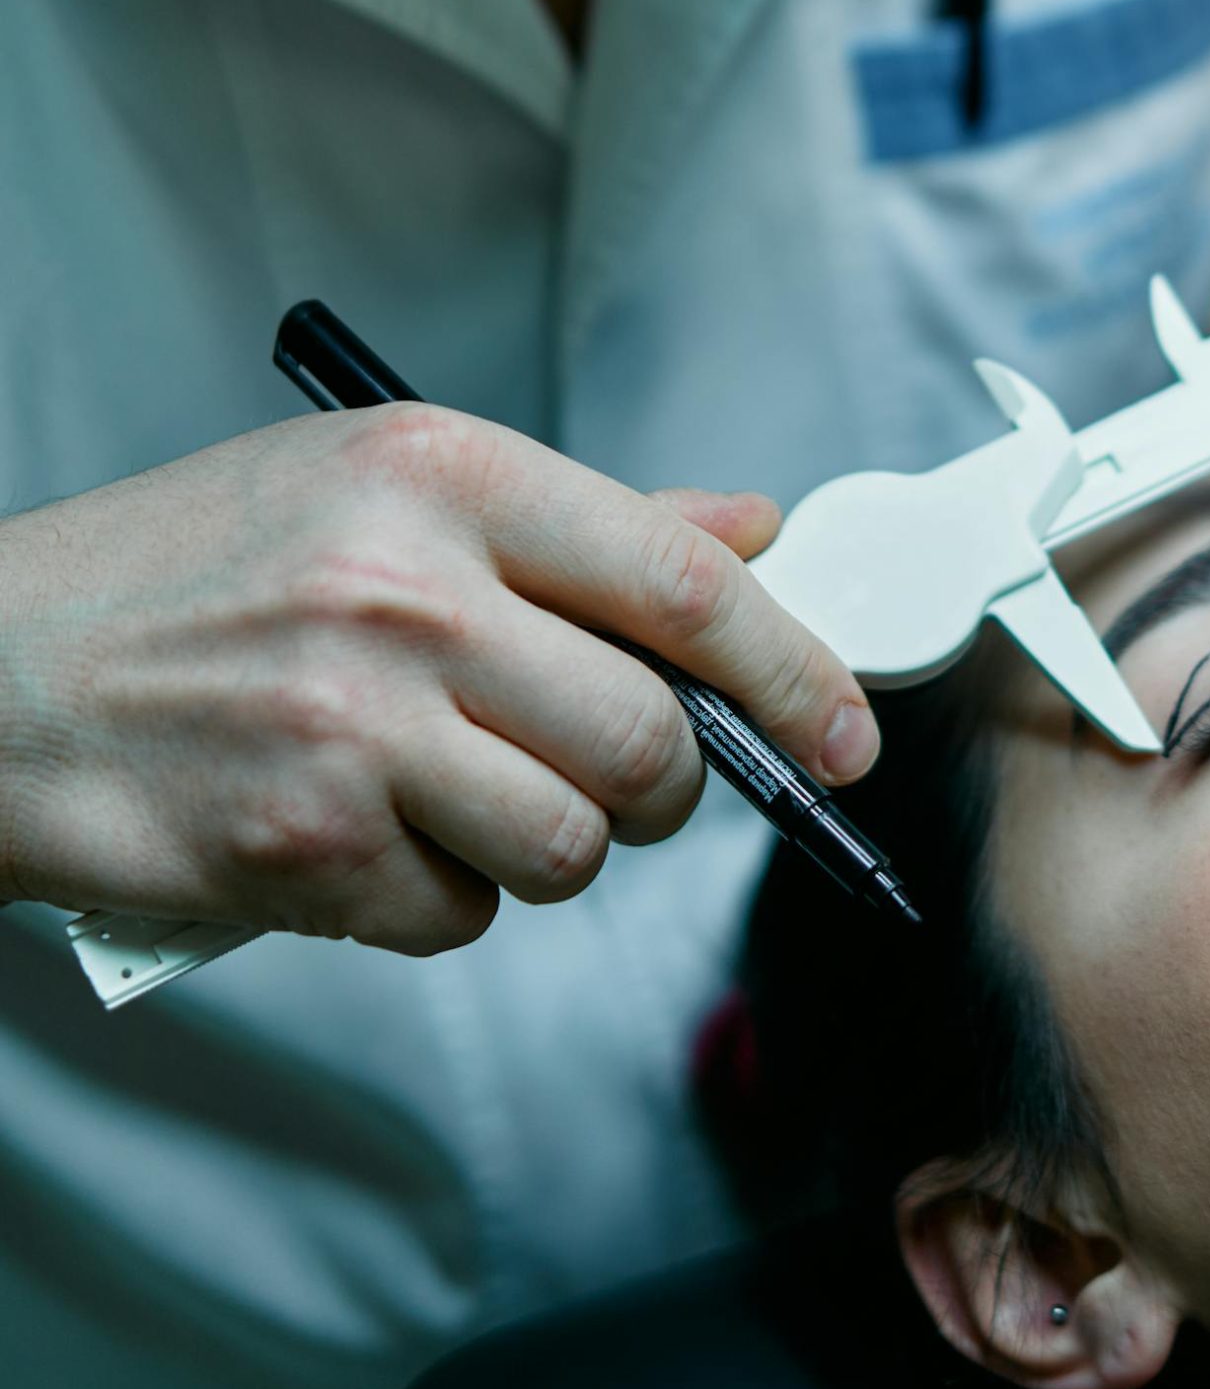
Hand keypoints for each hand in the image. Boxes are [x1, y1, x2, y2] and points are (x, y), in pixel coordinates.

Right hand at [0, 407, 878, 952]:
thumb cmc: (185, 574)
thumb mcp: (374, 484)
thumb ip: (579, 519)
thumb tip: (747, 527)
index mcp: (441, 473)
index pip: (682, 578)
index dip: (795, 666)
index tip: (845, 729)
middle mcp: (405, 589)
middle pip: (648, 740)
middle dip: (667, 787)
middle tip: (622, 779)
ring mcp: (351, 725)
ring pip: (575, 845)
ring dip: (551, 848)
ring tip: (462, 797)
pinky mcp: (303, 850)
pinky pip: (465, 915)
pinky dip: (440, 896)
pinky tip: (366, 835)